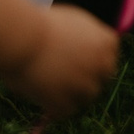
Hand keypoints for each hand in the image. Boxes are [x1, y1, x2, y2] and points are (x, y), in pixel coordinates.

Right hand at [3, 5, 118, 118]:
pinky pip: (66, 111)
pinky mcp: (66, 103)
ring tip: (51, 87)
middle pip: (103, 78)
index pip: (110, 55)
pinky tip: (44, 100)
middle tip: (68, 79)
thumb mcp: (72, 22)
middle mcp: (101, 64)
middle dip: (88, 78)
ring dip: (73, 95)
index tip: (82, 61)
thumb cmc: (41, 25)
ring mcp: (85, 85)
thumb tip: (86, 48)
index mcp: (106, 42)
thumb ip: (86, 37)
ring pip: (86, 97)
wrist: (23, 39)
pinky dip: (56, 108)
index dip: (95, 60)